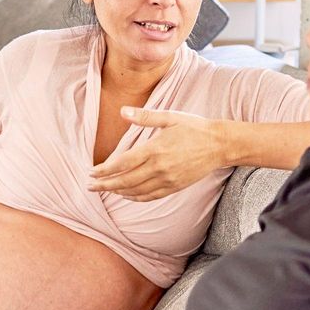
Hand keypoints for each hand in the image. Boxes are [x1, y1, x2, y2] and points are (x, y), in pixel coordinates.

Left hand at [87, 107, 226, 201]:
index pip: (122, 163)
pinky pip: (150, 196)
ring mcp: (167, 180)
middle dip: (105, 185)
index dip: (104, 170)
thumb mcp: (169, 117)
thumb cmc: (194, 127)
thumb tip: (122, 111)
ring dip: (118, 192)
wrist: (219, 145)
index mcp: (155, 149)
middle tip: (89, 186)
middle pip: (125, 181)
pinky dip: (135, 197)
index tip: (91, 172)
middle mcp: (159, 168)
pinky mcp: (175, 187)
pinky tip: (127, 194)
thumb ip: (144, 116)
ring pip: (136, 191)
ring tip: (105, 189)